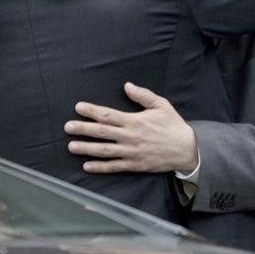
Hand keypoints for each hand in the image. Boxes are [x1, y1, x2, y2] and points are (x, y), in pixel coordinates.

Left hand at [64, 82, 198, 173]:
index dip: (92, 111)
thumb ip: (142, 95)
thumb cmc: (173, 125)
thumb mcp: (161, 105)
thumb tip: (127, 85)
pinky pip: (114, 167)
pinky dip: (100, 167)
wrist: (187, 149)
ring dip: (86, 149)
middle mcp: (130, 137)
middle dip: (83, 129)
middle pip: (102, 133)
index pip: (108, 115)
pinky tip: (87, 166)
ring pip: (104, 151)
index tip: (79, 107)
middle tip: (67, 127)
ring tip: (71, 146)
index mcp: (135, 121)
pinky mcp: (135, 165)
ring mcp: (132, 153)